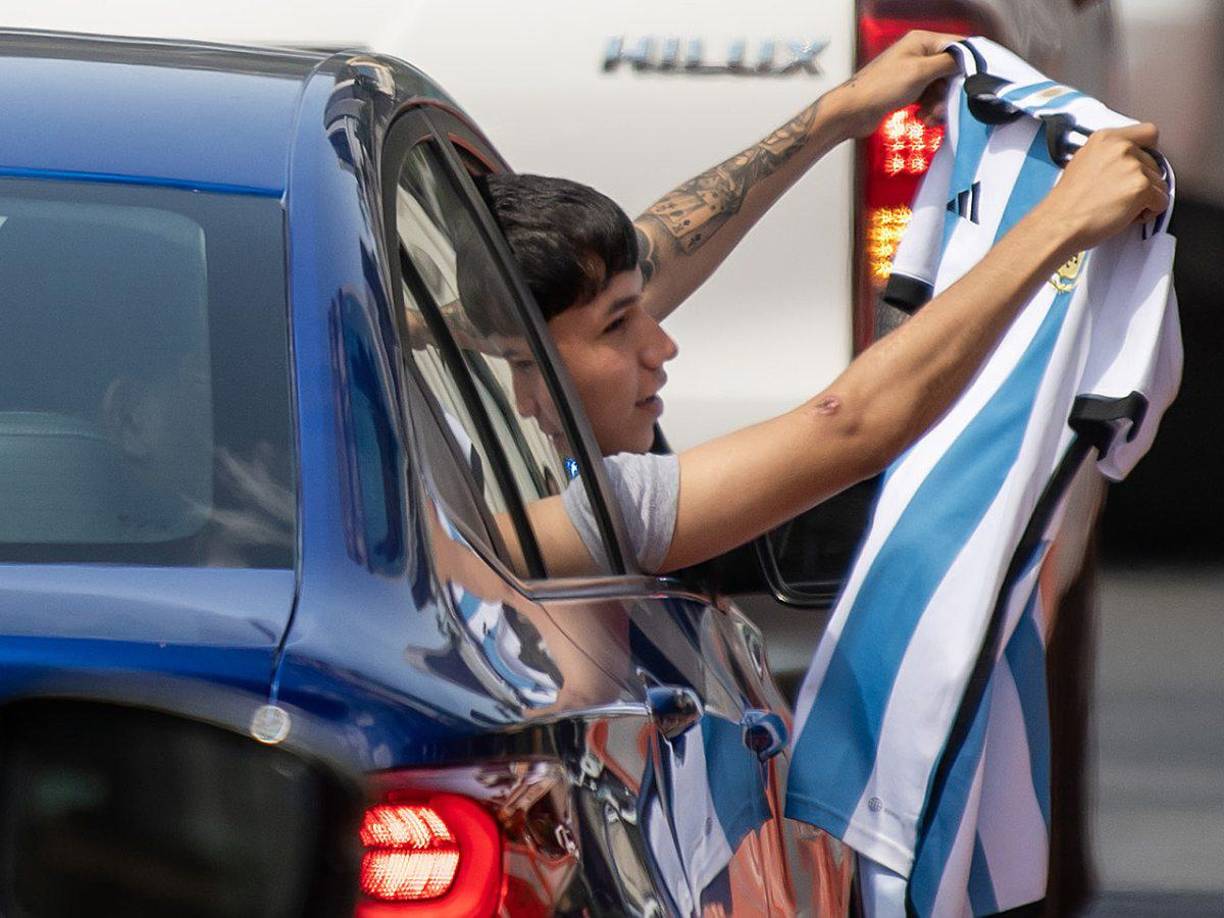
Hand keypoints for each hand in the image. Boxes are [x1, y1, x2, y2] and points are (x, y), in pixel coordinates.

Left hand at [829, 30, 963, 139]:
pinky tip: (923, 119)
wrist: (853, 112)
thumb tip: (970, 59)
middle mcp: (918, 54)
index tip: (979, 80)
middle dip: (951, 91)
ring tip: (930, 117)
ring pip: (940, 88)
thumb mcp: (920, 72)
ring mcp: (912, 74)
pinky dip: (929, 110)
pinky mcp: (907, 91)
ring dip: (939, 105)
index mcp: (921, 41)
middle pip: (950, 71)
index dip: (970, 63)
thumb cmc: (880, 88)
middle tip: (945, 107)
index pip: (957, 45)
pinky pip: (929, 99)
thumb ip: (948, 63)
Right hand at [1033, 123, 1168, 252]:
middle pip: (1155, 162)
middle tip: (1121, 196)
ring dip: (1147, 198)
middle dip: (1144, 181)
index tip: (1139, 166)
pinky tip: (1127, 215)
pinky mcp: (1141, 187)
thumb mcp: (1082, 163)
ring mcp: (1133, 167)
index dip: (1148, 152)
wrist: (1059, 223)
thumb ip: (1107, 157)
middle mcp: (1122, 147)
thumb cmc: (1066, 203)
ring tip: (1121, 207)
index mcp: (1105, 138)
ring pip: (1160, 183)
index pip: (1148, 132)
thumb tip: (1125, 164)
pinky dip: (1150, 212)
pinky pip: (1162, 200)